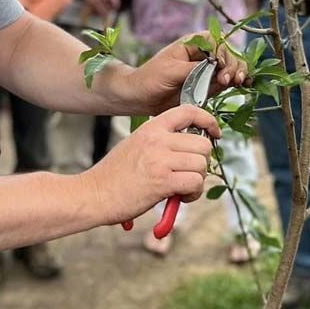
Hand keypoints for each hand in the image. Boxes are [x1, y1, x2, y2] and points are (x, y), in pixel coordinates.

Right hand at [81, 104, 220, 225]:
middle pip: (203, 144)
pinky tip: (179, 197)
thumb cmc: (114, 175)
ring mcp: (160, 160)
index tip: (215, 133)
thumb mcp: (136, 145)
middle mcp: (158, 140)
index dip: (208, 121)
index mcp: (151, 128)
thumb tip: (189, 148)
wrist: (94, 194)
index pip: (189, 111)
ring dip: (197, 180)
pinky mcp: (163, 182)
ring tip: (181, 188)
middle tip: (189, 174)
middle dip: (202, 162)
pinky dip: (193, 193)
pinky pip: (195, 183)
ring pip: (202, 165)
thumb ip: (161, 142)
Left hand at [130, 39, 250, 114]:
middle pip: (229, 53)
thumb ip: (194, 68)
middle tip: (228, 79)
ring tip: (237, 82)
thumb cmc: (151, 78)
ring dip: (238, 73)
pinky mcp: (209, 84)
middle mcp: (204, 54)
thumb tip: (215, 67)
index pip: (217, 40)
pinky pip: (227, 81)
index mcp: (193, 43)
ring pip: (232, 66)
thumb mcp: (171, 70)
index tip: (221, 65)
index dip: (223, 51)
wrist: (141, 97)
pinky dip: (237, 82)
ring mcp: (208, 70)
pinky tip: (244, 84)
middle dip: (233, 64)